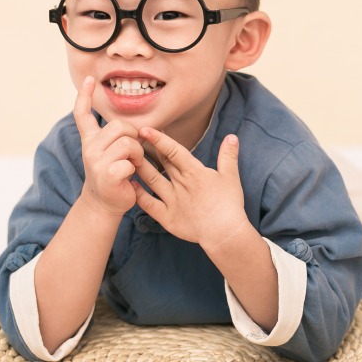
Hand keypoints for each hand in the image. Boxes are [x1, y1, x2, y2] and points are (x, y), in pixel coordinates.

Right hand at [73, 76, 144, 215]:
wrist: (105, 205)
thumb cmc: (114, 176)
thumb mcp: (110, 153)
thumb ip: (116, 137)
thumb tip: (138, 126)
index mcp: (90, 140)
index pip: (82, 114)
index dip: (84, 95)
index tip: (89, 79)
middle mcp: (89, 148)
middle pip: (119, 125)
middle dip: (134, 136)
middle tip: (133, 153)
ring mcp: (95, 161)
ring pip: (127, 142)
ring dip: (137, 153)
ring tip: (133, 164)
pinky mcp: (105, 175)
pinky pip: (129, 162)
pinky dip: (134, 169)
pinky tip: (129, 177)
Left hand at [133, 128, 248, 250]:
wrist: (225, 233)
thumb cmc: (229, 204)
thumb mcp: (231, 177)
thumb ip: (228, 156)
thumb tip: (231, 136)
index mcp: (195, 172)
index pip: (174, 151)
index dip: (159, 139)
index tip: (145, 129)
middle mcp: (181, 184)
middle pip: (162, 163)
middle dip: (148, 149)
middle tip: (134, 138)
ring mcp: (172, 201)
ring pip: (153, 180)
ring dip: (141, 168)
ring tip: (129, 157)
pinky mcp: (168, 217)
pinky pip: (149, 205)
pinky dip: (140, 195)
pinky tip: (132, 185)